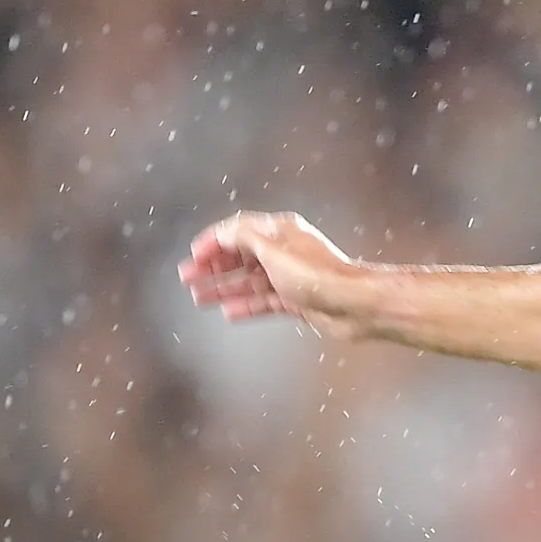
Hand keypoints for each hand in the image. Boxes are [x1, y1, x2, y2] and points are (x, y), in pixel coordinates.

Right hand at [178, 212, 365, 335]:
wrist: (353, 305)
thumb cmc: (318, 275)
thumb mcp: (272, 249)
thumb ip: (243, 237)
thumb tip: (222, 232)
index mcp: (280, 232)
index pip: (238, 230)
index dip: (213, 241)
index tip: (193, 254)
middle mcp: (284, 252)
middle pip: (241, 256)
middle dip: (212, 265)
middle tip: (187, 276)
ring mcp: (290, 277)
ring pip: (248, 281)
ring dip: (223, 287)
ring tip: (198, 295)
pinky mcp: (295, 300)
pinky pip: (262, 301)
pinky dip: (244, 305)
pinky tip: (227, 311)